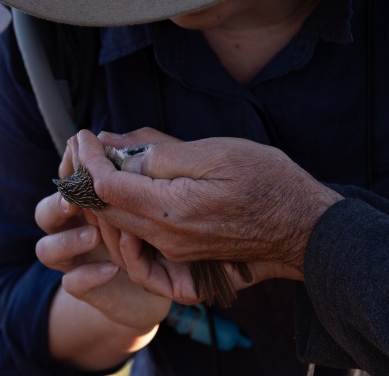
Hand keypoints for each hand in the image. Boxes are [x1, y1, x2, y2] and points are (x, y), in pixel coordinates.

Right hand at [36, 134, 169, 329]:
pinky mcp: (86, 288)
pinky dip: (88, 276)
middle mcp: (72, 230)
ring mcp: (75, 261)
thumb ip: (133, 164)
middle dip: (56, 204)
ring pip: (47, 250)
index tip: (81, 154)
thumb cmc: (159, 229)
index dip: (67, 167)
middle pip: (44, 213)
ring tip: (93, 237)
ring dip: (67, 241)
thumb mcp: (153, 193)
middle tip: (74, 200)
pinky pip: (72, 284)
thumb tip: (106, 135)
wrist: (166, 283)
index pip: (64, 181)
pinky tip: (112, 269)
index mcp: (85, 203)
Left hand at [74, 130, 341, 297]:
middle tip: (84, 146)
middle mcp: (166, 238)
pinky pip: (138, 236)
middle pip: (105, 210)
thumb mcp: (216, 153)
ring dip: (101, 195)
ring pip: (118, 225)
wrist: (304, 228)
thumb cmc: (269, 183)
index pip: (107, 187)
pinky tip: (128, 188)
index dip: (88, 158)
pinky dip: (122, 210)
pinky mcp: (182, 254)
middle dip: (87, 177)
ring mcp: (174, 251)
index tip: (83, 134)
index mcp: (171, 211)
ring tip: (102, 161)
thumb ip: (162, 153)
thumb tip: (119, 146)